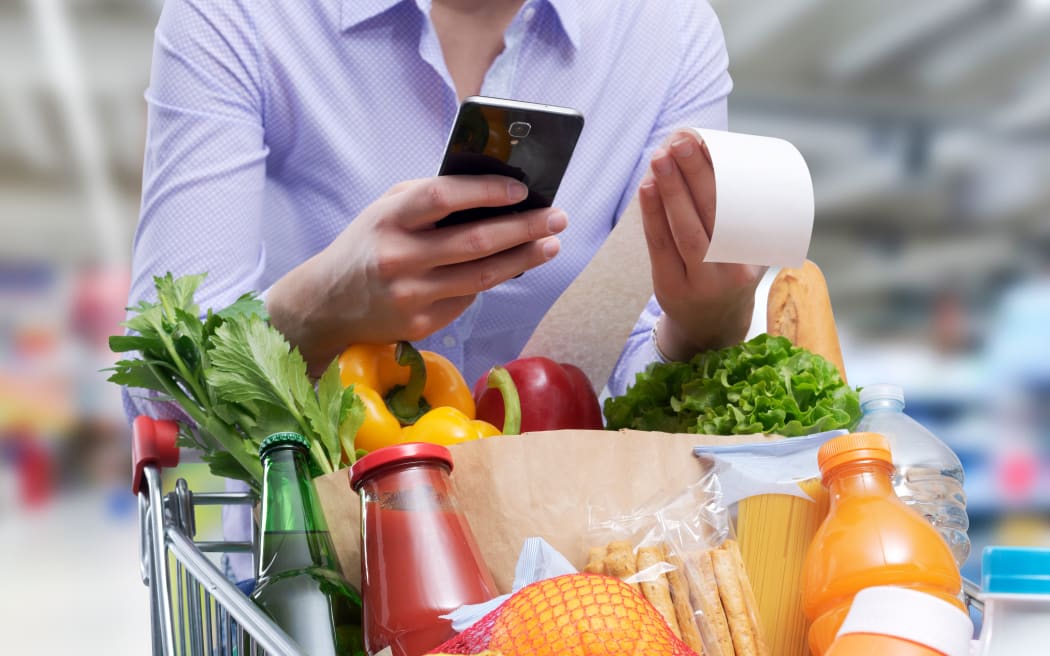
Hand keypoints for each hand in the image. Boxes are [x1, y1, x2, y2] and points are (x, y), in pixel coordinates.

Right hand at [267, 175, 566, 374]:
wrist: (326, 304)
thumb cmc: (367, 246)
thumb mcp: (386, 210)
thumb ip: (429, 198)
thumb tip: (493, 191)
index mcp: (388, 219)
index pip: (443, 197)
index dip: (487, 191)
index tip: (521, 190)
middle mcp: (398, 258)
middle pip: (475, 241)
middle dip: (524, 228)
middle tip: (557, 217)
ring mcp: (410, 296)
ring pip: (481, 276)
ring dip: (523, 259)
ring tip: (550, 244)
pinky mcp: (420, 325)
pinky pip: (468, 299)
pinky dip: (492, 280)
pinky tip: (513, 266)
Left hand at [639, 129, 765, 361]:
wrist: (712, 325)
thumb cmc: (729, 274)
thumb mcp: (746, 252)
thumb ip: (739, 215)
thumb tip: (716, 153)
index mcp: (754, 258)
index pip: (737, 212)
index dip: (721, 176)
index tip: (709, 144)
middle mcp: (730, 271)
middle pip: (712, 217)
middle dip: (695, 175)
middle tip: (682, 141)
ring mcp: (699, 281)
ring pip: (684, 230)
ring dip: (671, 190)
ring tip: (661, 157)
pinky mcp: (670, 285)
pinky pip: (659, 245)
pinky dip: (652, 214)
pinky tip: (647, 187)